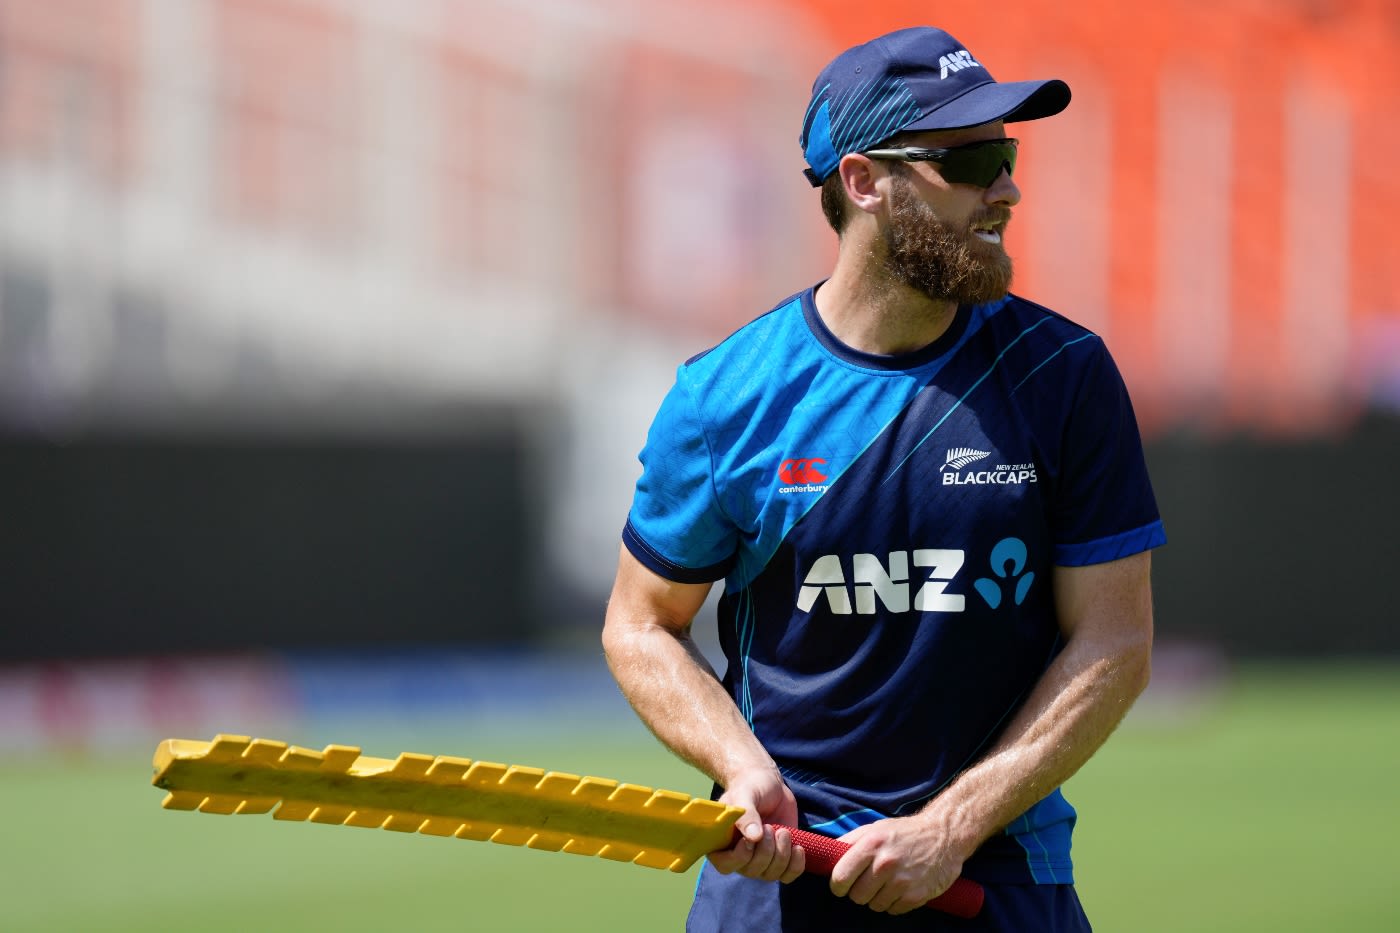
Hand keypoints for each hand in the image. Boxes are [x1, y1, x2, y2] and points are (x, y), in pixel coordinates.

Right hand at [706, 769, 805, 882]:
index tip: (750, 840)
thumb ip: (746, 814)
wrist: (769, 786)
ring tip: (783, 831)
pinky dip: (795, 865)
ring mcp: (760, 861)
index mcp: (722, 842)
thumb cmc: (750, 788)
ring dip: (781, 853)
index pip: (725, 865)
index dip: (739, 857)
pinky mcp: (779, 860)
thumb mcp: (745, 795)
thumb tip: (753, 838)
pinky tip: (798, 847)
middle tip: (771, 827)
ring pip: (771, 874)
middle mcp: (739, 857)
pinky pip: (787, 875)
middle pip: (752, 870)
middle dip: (765, 850)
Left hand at [829, 817, 965, 915]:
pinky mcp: (916, 895)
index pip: (840, 877)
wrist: (943, 835)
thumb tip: (827, 855)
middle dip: (858, 892)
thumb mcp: (874, 828)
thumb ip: (849, 842)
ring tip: (886, 883)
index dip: (838, 885)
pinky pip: (892, 910)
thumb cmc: (904, 832)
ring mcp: (901, 881)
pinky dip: (893, 903)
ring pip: (874, 905)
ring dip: (876, 898)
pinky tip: (900, 889)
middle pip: (856, 896)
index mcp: (871, 844)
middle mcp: (885, 863)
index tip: (842, 885)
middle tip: (868, 882)